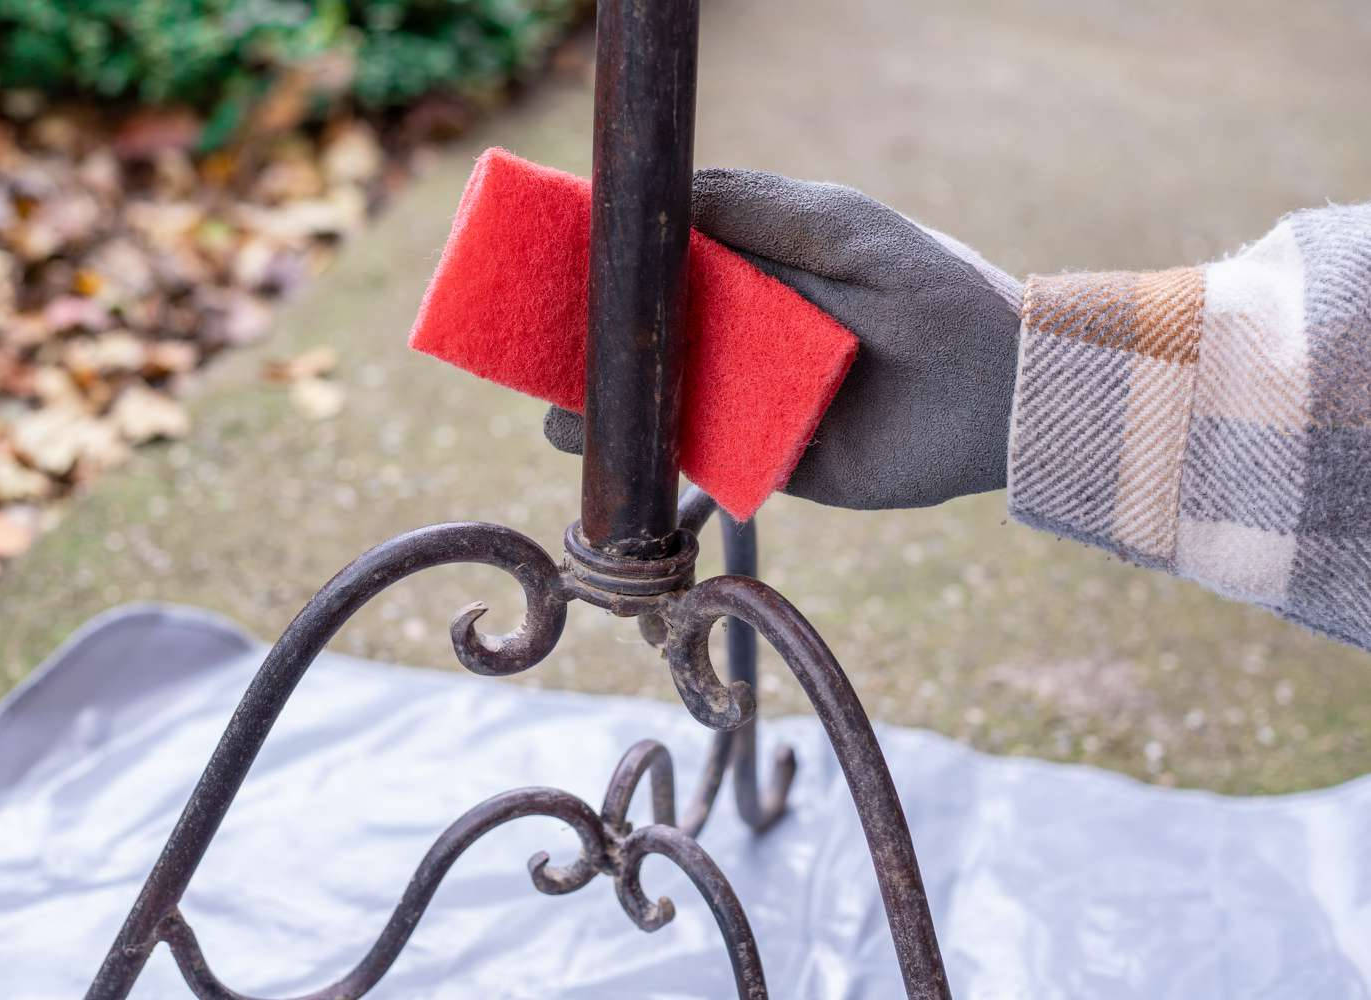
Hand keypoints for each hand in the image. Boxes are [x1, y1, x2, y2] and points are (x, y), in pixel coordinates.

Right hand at [546, 169, 1021, 509]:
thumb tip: (660, 194)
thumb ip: (754, 207)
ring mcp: (752, 401)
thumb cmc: (924, 287)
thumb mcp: (837, 225)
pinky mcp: (769, 461)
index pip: (660, 271)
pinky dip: (652, 458)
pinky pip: (698, 458)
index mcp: (753, 274)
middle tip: (534, 356)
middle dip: (589, 352)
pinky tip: (611, 456)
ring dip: (607, 412)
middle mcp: (743, 338)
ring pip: (660, 406)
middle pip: (647, 344)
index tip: (548, 271)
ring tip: (558, 416)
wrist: (997, 389)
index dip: (604, 273)